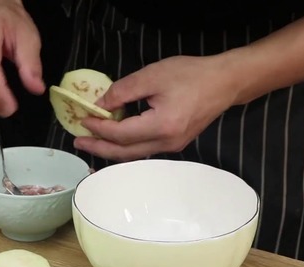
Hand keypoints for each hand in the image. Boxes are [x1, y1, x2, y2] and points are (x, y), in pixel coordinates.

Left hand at [75, 54, 242, 160]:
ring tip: (92, 142)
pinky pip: (144, 149)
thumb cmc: (191, 75)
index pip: (121, 134)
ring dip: (111, 149)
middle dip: (99, 149)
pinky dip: (126, 145)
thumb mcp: (153, 75)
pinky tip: (116, 137)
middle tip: (78, 143)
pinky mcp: (175, 143)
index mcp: (161, 126)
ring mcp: (172, 146)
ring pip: (134, 154)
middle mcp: (167, 143)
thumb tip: (101, 104)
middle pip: (125, 153)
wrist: (224, 83)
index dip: (99, 128)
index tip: (83, 119)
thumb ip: (124, 90)